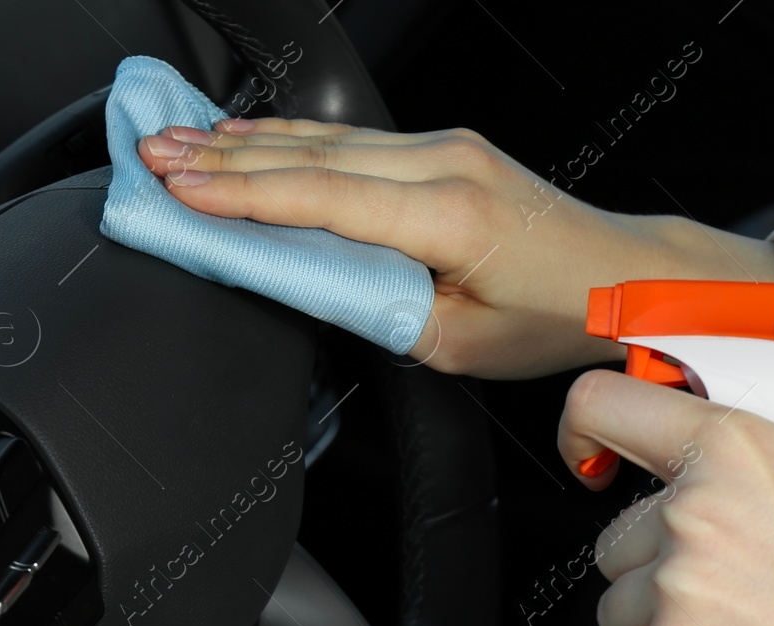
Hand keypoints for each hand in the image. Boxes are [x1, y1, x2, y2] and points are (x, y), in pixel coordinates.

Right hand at [136, 118, 773, 376]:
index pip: (318, 197)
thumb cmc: (551, 317)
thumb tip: (311, 283)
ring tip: (178, 140)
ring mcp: (444, 147)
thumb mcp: (455, 343)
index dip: (238, 193)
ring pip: (323, 138)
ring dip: (244, 140)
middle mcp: (442, 164)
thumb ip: (377, 308)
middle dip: (219, 156)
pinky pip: (350, 138)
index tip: (176, 187)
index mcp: (445, 216)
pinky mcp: (445, 148)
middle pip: (308, 156)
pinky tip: (248, 134)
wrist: (622, 276)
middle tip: (151, 153)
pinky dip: (290, 137)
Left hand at [561, 371, 773, 625]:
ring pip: (615, 610)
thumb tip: (688, 483)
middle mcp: (698, 509)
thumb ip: (743, 477)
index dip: (582, 433)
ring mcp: (678, 584)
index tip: (587, 460)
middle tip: (732, 602)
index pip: (605, 405)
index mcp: (738, 450)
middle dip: (654, 574)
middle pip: (614, 540)